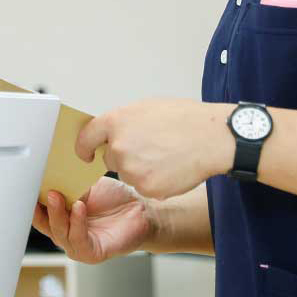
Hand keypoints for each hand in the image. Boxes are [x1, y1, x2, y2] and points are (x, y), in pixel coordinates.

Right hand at [31, 176, 152, 263]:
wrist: (143, 211)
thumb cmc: (115, 200)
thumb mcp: (87, 187)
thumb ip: (69, 185)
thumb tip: (51, 172)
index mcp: (61, 217)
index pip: (39, 211)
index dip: (31, 199)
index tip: (26, 184)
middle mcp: (66, 233)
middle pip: (44, 223)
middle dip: (39, 206)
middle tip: (41, 189)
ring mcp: (77, 245)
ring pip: (59, 232)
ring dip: (57, 213)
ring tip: (57, 196)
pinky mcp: (91, 253)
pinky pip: (79, 239)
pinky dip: (76, 222)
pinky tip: (79, 207)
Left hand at [75, 99, 231, 199]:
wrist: (211, 139)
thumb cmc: (185, 120)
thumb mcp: (147, 108)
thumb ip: (124, 122)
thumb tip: (113, 132)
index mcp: (116, 122)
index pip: (86, 137)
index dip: (84, 147)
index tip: (85, 154)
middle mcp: (118, 146)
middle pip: (110, 159)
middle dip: (124, 157)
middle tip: (150, 149)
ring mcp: (131, 169)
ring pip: (128, 174)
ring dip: (140, 170)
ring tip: (165, 156)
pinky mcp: (145, 188)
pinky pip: (143, 187)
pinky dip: (154, 182)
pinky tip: (171, 169)